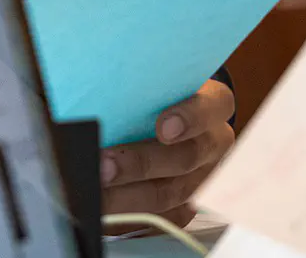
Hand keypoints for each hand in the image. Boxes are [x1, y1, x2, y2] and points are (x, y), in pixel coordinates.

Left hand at [100, 81, 235, 226]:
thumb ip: (134, 91)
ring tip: (94, 190)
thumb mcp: (150, 86)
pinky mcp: (185, 208)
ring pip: (170, 193)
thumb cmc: (153, 98)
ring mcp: (202, 180)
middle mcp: (214, 144)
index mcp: (212, 105)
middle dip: (140, 163)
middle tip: (104, 164)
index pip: (210, 108)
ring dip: (127, 195)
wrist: (164, 122)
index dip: (189, 118)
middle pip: (185, 157)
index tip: (163, 127)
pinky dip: (129, 216)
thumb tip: (92, 96)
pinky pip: (160, 219)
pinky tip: (103, 211)